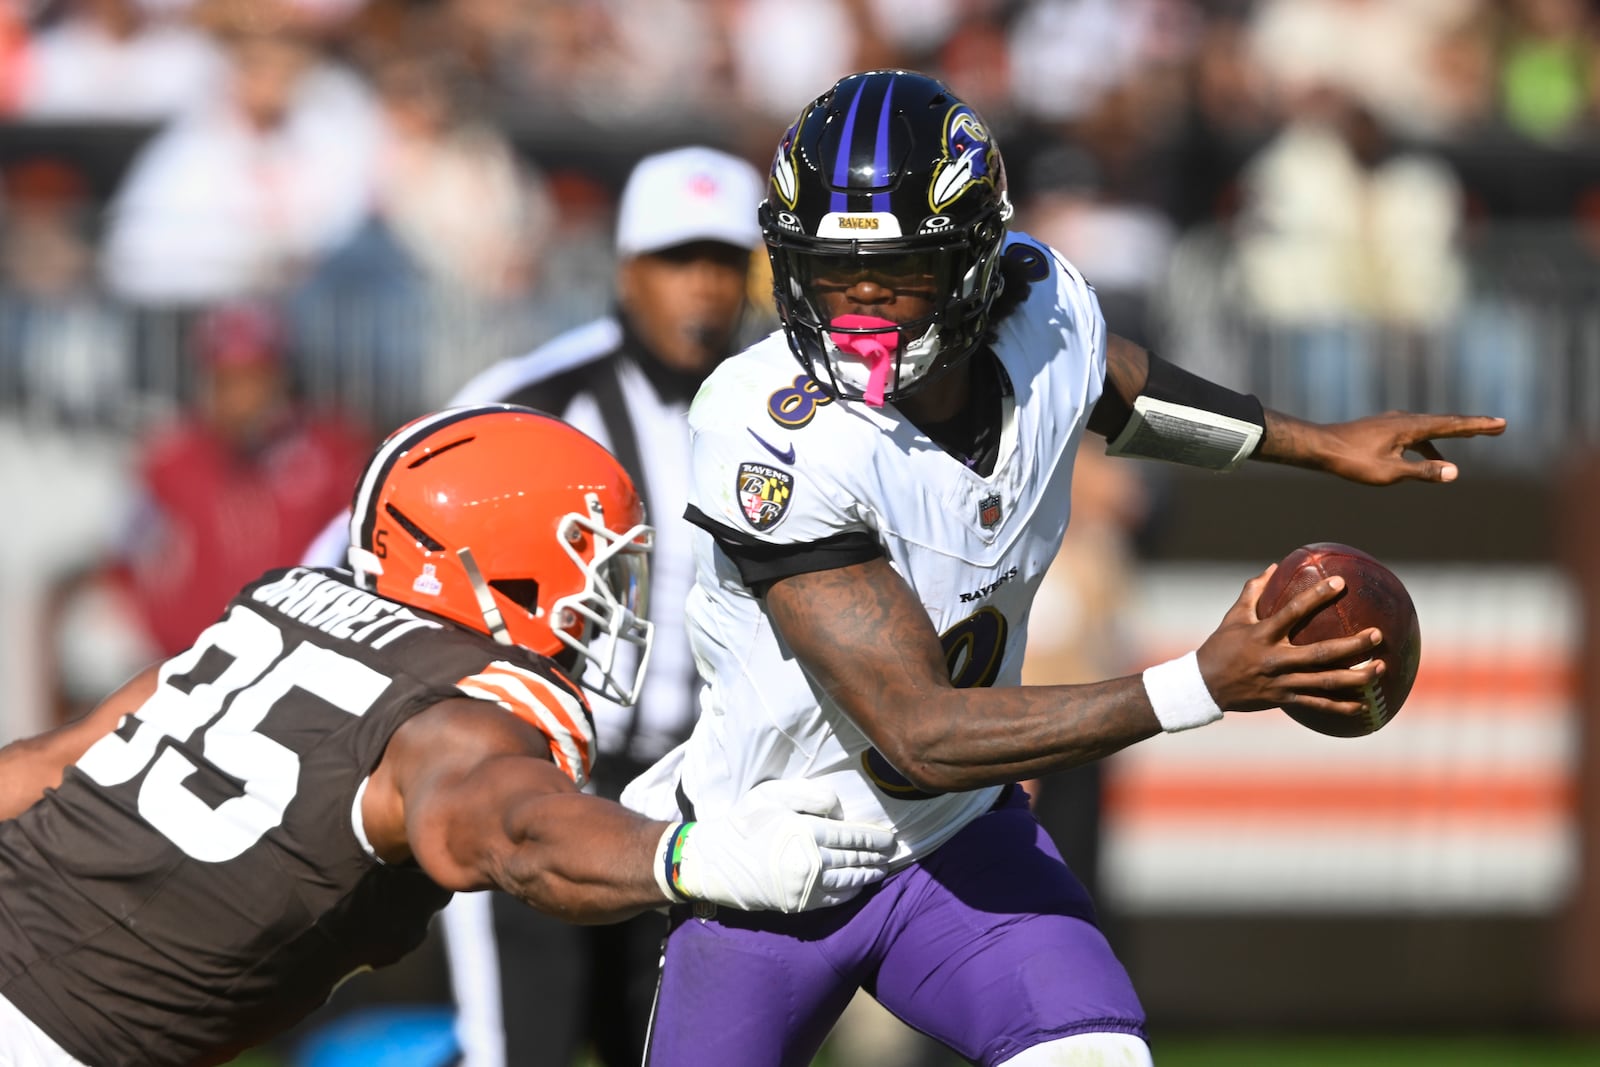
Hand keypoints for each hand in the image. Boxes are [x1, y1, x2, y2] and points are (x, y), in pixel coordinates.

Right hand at [672, 779, 894, 912]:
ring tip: (881, 869)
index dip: (875, 838)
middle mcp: (809, 860)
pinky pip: (833, 899)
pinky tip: (859, 885)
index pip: (852, 836)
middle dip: (876, 856)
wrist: (714, 860)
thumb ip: (810, 795)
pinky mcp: (797, 903)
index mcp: (805, 830)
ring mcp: (804, 885)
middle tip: (892, 853)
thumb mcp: (773, 794)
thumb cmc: (744, 822)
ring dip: (869, 875)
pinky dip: (850, 892)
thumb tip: (841, 811)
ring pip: (848, 880)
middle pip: (854, 859)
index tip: (890, 838)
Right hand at [1194, 566, 1383, 721]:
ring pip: (1325, 681)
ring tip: (1381, 667)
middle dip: (1352, 645)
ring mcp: (1281, 681)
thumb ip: (1254, 591)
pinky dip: (1341, 706)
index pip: (1293, 612)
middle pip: (1320, 653)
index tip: (1341, 583)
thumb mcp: (1234, 616)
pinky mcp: (1283, 699)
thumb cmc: (1221, 646)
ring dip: (1356, 677)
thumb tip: (1274, 567)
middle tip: (1376, 635)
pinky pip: (1317, 704)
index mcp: (1262, 634)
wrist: (1205, 686)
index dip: (1317, 596)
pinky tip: (1364, 705)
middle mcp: (1274, 659)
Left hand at [1296, 411, 1505, 484]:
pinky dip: (1431, 443)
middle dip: (1472, 425)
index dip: (1478, 426)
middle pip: (1445, 422)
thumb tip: (1454, 472)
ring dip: (1452, 433)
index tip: (1501, 424)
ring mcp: (1394, 423)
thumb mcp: (1389, 472)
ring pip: (1430, 427)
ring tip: (1473, 435)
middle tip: (1498, 425)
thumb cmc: (1352, 461)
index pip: (1452, 426)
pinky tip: (1434, 457)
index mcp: (1410, 427)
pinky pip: (1415, 434)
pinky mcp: (1384, 429)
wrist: (1320, 446)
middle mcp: (1405, 419)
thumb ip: (1422, 472)